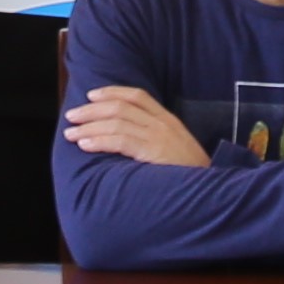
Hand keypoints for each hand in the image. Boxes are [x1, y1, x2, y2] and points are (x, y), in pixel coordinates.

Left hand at [64, 85, 209, 168]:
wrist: (212, 191)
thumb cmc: (190, 175)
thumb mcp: (175, 149)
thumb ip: (155, 139)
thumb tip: (127, 138)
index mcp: (168, 120)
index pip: (137, 96)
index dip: (112, 92)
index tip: (91, 95)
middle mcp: (162, 124)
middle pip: (121, 107)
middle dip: (92, 110)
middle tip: (71, 115)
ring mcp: (158, 137)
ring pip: (116, 122)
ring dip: (89, 127)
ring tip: (71, 133)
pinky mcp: (153, 152)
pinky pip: (120, 140)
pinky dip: (99, 141)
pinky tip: (85, 145)